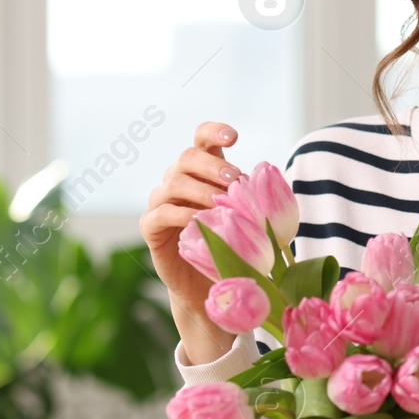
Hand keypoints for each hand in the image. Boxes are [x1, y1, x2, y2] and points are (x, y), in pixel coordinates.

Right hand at [140, 121, 243, 358]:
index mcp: (202, 172)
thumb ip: (252, 198)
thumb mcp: (248, 219)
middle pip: (187, 157)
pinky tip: (198, 220)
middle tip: (233, 179)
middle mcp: (178, 181)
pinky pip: (160, 213)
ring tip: (221, 203)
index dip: (214, 132)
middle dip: (212, 165)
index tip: (233, 138)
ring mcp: (161, 203)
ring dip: (200, 190)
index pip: (202, 140)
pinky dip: (179, 214)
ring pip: (173, 182)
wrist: (210, 287)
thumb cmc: (233, 248)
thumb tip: (267, 178)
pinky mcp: (151, 229)